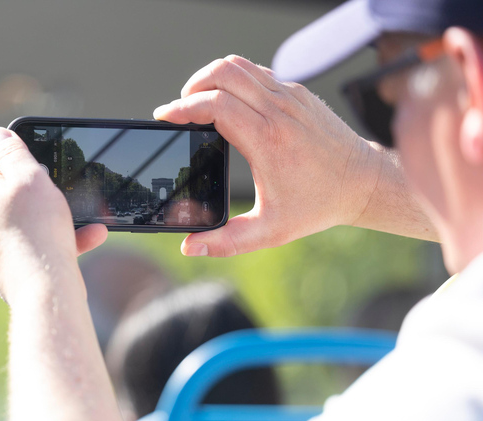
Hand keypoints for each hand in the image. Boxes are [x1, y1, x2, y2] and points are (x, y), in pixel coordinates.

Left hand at [0, 128, 107, 302]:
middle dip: (37, 183)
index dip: (9, 146)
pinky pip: (35, 245)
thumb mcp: (30, 178)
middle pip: (6, 188)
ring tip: (86, 215)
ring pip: (26, 219)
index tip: (33, 147)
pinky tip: (91, 236)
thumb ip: (13, 152)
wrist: (43, 291)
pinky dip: (60, 239)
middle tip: (60, 182)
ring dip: (56, 214)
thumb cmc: (38, 231)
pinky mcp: (9, 268)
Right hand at [154, 55, 382, 256]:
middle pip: (222, 73)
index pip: (215, 104)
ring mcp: (290, 96)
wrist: (363, 182)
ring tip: (199, 102)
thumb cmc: (318, 205)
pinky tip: (229, 103)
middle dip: (191, 86)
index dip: (182, 107)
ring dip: (211, 78)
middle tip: (180, 110)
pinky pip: (256, 72)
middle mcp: (278, 110)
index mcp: (267, 140)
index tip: (164, 116)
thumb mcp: (270, 231)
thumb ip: (226, 242)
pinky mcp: (297, 92)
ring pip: (238, 65)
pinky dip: (234, 80)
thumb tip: (189, 248)